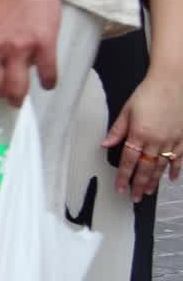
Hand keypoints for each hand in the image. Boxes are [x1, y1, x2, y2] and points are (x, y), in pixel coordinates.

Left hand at [103, 73, 182, 201]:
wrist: (173, 82)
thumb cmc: (149, 93)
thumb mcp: (127, 110)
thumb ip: (117, 130)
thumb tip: (105, 144)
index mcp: (139, 134)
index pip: (129, 161)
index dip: (124, 176)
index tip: (120, 188)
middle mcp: (157, 141)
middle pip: (146, 168)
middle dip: (138, 184)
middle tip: (134, 197)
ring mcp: (172, 141)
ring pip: (162, 167)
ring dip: (154, 181)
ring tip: (147, 192)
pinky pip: (179, 159)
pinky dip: (176, 170)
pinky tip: (172, 180)